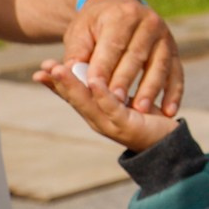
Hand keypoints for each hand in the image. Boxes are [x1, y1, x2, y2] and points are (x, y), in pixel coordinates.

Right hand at [33, 58, 176, 151]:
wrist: (169, 142)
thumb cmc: (145, 118)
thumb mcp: (122, 100)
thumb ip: (107, 89)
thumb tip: (92, 70)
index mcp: (95, 112)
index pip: (70, 96)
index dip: (54, 84)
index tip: (40, 70)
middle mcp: (98, 120)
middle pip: (73, 99)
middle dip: (58, 83)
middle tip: (43, 67)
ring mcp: (110, 124)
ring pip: (87, 103)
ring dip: (72, 86)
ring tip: (60, 70)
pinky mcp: (127, 125)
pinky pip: (112, 108)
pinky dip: (102, 95)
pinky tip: (94, 82)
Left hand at [64, 0, 181, 116]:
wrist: (120, 9)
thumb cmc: (94, 27)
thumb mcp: (80, 34)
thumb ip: (76, 54)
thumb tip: (70, 73)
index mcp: (122, 15)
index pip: (113, 44)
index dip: (104, 66)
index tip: (95, 88)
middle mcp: (149, 22)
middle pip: (137, 55)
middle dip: (126, 80)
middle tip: (116, 102)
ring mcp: (165, 37)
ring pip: (159, 65)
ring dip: (151, 89)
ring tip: (141, 110)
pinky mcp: (175, 51)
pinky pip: (177, 74)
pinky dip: (174, 93)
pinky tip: (170, 111)